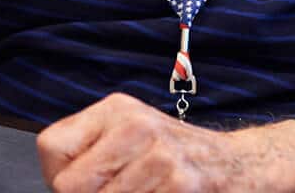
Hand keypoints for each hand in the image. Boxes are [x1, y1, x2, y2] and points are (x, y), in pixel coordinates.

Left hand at [37, 94, 294, 192]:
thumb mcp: (131, 135)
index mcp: (116, 110)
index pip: (51, 150)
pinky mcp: (181, 187)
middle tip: (118, 190)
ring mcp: (160, 159)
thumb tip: (59, 185)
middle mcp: (135, 126)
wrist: (243, 165)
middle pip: (69, 187)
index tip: (84, 184)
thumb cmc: (177, 154)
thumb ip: (91, 154)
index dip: (61, 178)